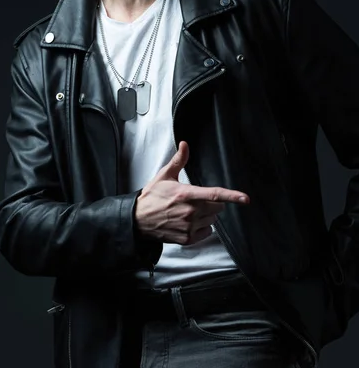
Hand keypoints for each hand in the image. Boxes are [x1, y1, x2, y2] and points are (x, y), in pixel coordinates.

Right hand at [134, 141, 249, 244]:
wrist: (138, 220)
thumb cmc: (152, 196)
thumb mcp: (164, 175)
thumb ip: (179, 160)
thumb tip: (185, 144)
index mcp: (186, 194)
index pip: (214, 194)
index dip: (232, 196)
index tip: (245, 199)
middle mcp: (189, 212)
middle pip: (217, 207)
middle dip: (213, 202)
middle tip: (198, 199)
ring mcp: (188, 227)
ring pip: (212, 219)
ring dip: (207, 214)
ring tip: (190, 211)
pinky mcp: (187, 239)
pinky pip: (206, 231)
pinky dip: (202, 227)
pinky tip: (189, 222)